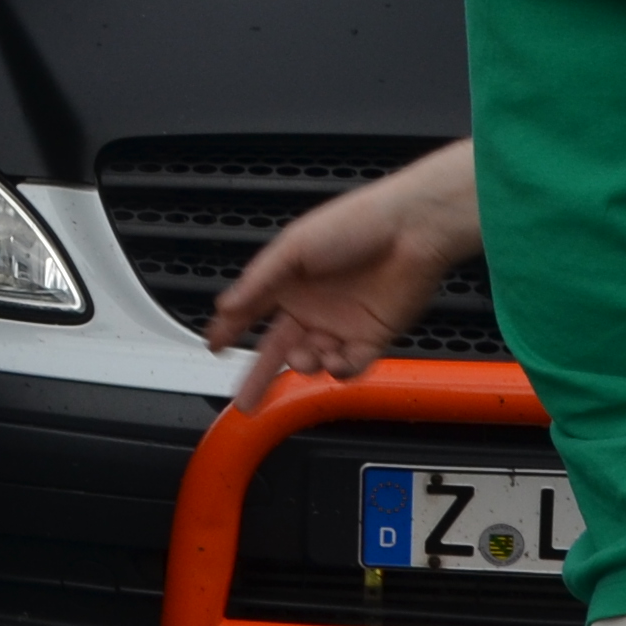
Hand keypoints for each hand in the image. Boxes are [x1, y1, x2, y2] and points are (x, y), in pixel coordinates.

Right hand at [205, 141, 479, 402]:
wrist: (410, 232)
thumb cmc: (354, 225)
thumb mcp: (293, 248)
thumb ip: (258, 282)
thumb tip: (224, 307)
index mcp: (288, 281)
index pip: (251, 312)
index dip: (231, 330)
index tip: (215, 347)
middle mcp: (312, 305)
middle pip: (279, 348)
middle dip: (260, 376)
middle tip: (246, 400)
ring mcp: (341, 324)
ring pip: (313, 360)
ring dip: (305, 364)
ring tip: (305, 357)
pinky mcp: (372, 337)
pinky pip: (349, 366)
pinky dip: (340, 369)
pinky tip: (336, 359)